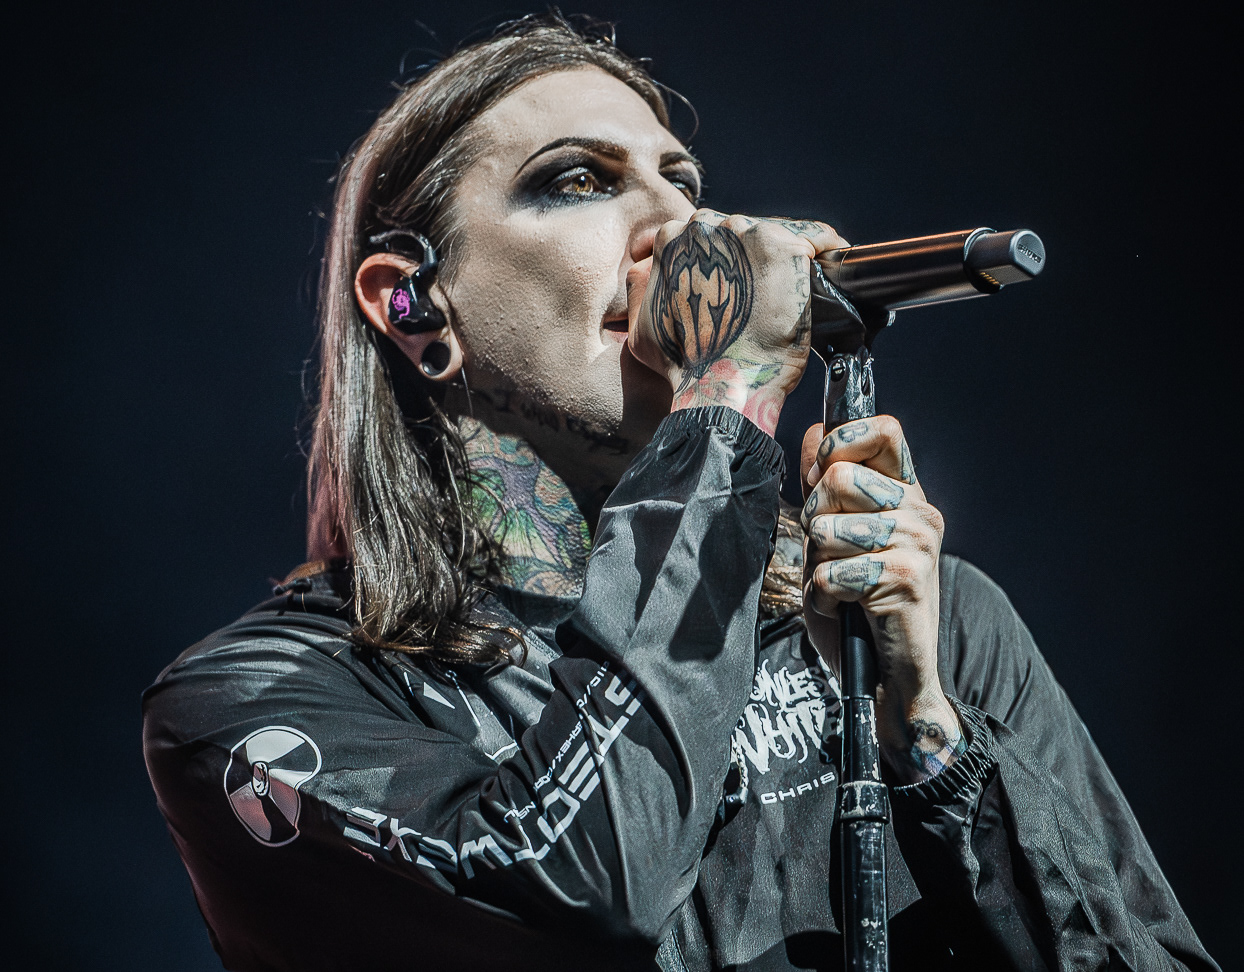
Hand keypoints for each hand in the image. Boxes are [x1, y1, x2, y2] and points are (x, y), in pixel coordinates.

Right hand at [627, 210, 846, 435]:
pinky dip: (827, 248)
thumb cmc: (682, 364)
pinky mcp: (786, 248)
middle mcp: (708, 226)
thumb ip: (642, 288)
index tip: (735, 282)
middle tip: (763, 292)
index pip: (705, 238)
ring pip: (774, 232)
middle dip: (750, 257)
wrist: (721, 385)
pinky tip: (834, 263)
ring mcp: (748, 233)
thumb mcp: (640, 326)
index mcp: (672, 240)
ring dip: (784, 255)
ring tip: (796, 285)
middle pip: (739, 232)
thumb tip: (648, 265)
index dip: (722, 261)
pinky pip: (816, 238)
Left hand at [799, 416, 964, 783]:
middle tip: (829, 551)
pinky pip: (832, 572)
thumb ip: (826, 487)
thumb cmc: (857, 605)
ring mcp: (918, 543)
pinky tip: (845, 609)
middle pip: (838, 476)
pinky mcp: (907, 578)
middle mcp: (920, 511)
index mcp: (907, 494)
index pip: (885, 429)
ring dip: (818, 564)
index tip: (819, 479)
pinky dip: (824, 597)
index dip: (840, 443)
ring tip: (841, 585)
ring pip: (827, 527)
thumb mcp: (835, 536)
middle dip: (814, 517)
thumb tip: (815, 432)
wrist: (888, 676)